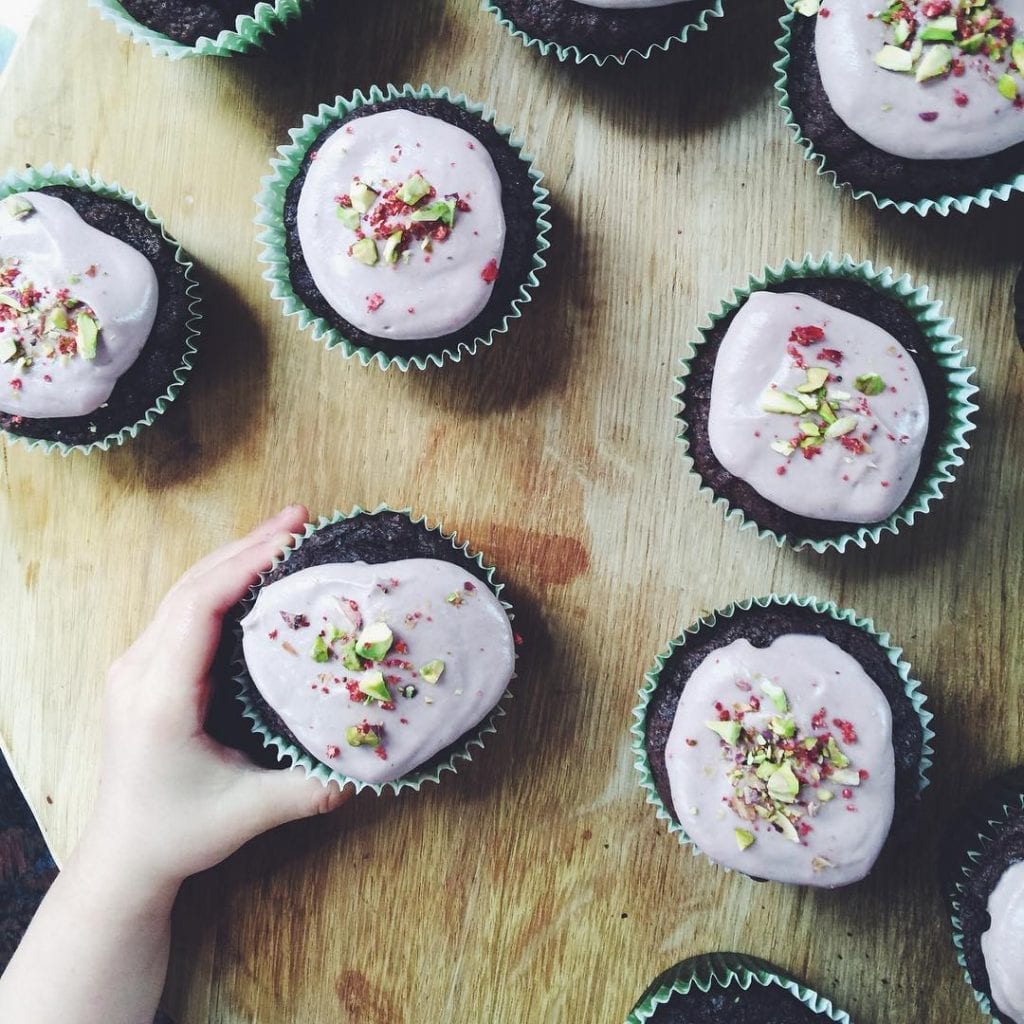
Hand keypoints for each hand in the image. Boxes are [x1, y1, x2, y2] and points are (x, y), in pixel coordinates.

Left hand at [85, 504, 348, 891]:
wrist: (125, 852)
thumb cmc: (180, 831)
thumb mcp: (250, 813)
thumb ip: (311, 788)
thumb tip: (373, 765)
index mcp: (161, 697)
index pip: (198, 607)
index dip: (244, 565)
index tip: (290, 538)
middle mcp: (140, 670)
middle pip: (192, 585)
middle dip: (246, 546)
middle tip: (300, 516)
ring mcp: (136, 665)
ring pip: (185, 591)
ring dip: (233, 557)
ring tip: (284, 532)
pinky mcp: (145, 668)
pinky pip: (183, 608)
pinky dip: (221, 581)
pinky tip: (253, 571)